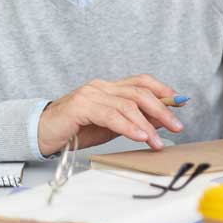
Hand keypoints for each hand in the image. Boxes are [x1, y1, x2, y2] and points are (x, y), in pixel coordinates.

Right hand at [37, 74, 184, 155]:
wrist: (40, 134)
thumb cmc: (76, 130)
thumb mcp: (112, 125)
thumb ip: (135, 119)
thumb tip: (163, 119)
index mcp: (110, 87)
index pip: (142, 82)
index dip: (164, 90)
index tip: (182, 102)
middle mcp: (101, 86)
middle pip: (140, 92)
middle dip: (163, 109)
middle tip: (177, 126)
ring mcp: (91, 94)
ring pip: (128, 104)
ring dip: (148, 124)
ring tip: (158, 141)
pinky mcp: (80, 107)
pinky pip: (111, 115)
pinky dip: (129, 126)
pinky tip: (141, 136)